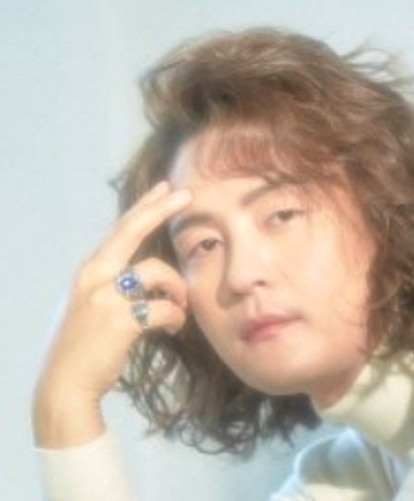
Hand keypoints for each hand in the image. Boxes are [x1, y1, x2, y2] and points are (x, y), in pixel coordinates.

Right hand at [34, 181, 191, 447]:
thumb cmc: (84, 346)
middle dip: (161, 209)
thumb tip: (143, 269)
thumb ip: (112, 283)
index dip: (145, 207)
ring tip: (180, 306)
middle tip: (187, 195)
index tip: (166, 189)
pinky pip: (165, 309)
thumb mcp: (91, 304)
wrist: (65, 384)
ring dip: (178, 289)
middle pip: (132, 231)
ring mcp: (104, 298)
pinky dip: (176, 317)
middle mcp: (93, 277)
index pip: (120, 230)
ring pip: (158, 272)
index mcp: (88, 272)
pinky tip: (174, 327)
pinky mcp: (120, 321)